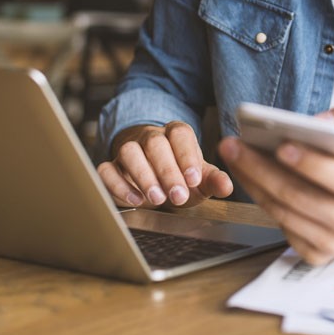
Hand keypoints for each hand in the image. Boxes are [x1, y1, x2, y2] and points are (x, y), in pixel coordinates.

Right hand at [97, 121, 233, 208]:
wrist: (155, 178)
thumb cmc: (180, 176)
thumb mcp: (199, 179)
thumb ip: (213, 180)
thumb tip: (227, 186)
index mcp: (176, 134)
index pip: (180, 134)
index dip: (186, 155)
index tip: (193, 179)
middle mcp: (151, 137)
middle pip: (155, 143)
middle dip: (167, 171)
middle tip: (178, 196)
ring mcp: (129, 150)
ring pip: (129, 152)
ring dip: (143, 175)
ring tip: (157, 198)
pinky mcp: (112, 166)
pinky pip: (107, 170)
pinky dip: (118, 185)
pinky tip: (135, 200)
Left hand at [219, 98, 333, 264]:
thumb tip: (317, 122)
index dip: (310, 164)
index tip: (281, 145)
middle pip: (298, 196)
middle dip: (261, 168)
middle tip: (235, 145)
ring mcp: (333, 243)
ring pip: (282, 211)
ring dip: (252, 181)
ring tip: (233, 154)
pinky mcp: (315, 253)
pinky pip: (279, 224)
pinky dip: (260, 197)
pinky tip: (247, 175)